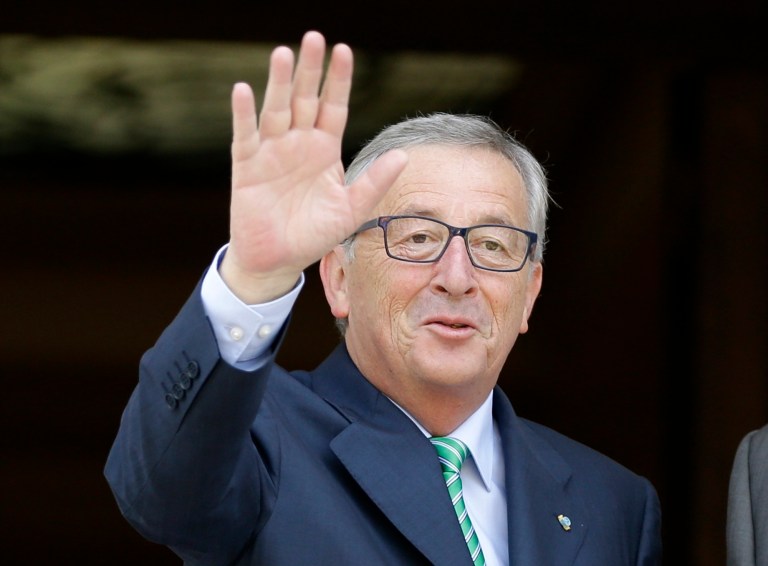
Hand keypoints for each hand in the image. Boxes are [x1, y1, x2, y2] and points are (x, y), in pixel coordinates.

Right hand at [221, 31, 407, 302]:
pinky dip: (243, 114)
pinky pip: (245, 135)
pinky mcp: (247, 166)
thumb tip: (403, 156)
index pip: (334, 106)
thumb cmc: (314, 234)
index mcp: (325, 149)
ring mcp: (271, 152)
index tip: (344, 50)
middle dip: (310, 70)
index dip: (339, 80)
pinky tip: (244, 89)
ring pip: (276, 110)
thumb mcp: (351, 210)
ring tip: (283, 53)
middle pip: (305, 99)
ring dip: (278, 83)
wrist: (278, 259)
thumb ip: (374, 183)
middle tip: (313, 37)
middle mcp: (299, 143)